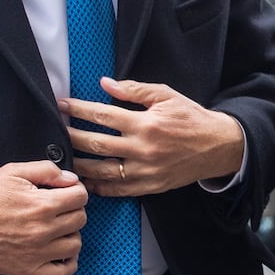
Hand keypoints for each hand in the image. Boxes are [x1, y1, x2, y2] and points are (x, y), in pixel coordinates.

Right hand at [0, 161, 88, 274]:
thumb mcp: (11, 172)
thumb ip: (45, 170)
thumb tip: (70, 178)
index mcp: (40, 205)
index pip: (80, 196)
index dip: (74, 190)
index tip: (65, 192)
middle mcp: (42, 230)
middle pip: (80, 219)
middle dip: (72, 209)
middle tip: (58, 208)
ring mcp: (36, 253)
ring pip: (75, 244)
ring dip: (70, 234)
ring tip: (57, 228)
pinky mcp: (28, 270)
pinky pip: (63, 272)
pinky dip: (68, 262)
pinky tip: (60, 252)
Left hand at [58, 78, 244, 197]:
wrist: (218, 146)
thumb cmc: (191, 118)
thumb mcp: (166, 96)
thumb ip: (134, 90)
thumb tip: (105, 84)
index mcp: (147, 123)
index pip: (103, 115)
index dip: (78, 109)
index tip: (62, 105)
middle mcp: (144, 149)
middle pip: (96, 144)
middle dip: (71, 136)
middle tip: (56, 131)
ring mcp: (146, 171)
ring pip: (102, 171)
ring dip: (79, 164)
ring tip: (63, 158)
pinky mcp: (150, 186)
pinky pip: (117, 189)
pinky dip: (99, 186)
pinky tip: (86, 179)